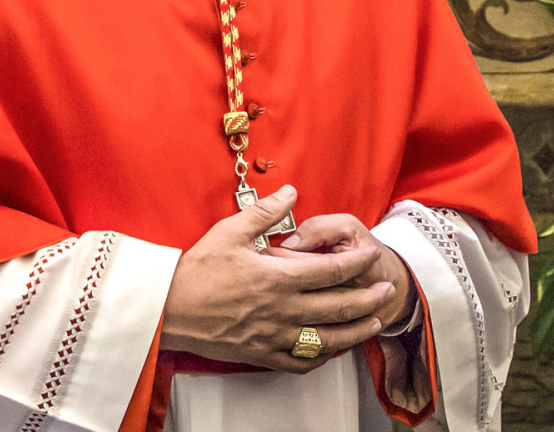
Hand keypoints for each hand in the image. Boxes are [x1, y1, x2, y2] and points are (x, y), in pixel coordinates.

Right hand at [160, 186, 397, 372]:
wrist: (168, 308)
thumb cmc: (197, 269)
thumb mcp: (230, 231)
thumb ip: (265, 212)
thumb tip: (292, 191)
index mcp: (278, 277)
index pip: (331, 270)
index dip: (357, 263)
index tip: (372, 257)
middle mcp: (283, 310)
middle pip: (339, 306)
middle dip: (368, 298)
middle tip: (385, 290)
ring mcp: (274, 336)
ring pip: (328, 339)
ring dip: (356, 330)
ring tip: (373, 322)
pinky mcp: (261, 354)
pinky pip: (301, 361)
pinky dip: (322, 357)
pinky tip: (332, 351)